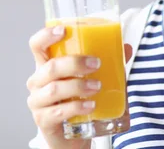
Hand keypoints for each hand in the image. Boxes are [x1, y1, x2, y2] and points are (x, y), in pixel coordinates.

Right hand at [26, 25, 132, 148]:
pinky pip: (58, 112)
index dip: (46, 35)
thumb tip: (126, 47)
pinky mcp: (43, 121)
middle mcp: (37, 81)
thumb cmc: (77, 98)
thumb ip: (107, 62)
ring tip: (97, 86)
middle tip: (96, 63)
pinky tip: (91, 105)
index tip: (64, 30)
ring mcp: (38, 102)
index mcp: (46, 65)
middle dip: (74, 63)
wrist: (71, 134)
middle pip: (50, 67)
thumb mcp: (91, 77)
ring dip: (78, 86)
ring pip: (53, 90)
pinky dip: (76, 107)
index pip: (37, 45)